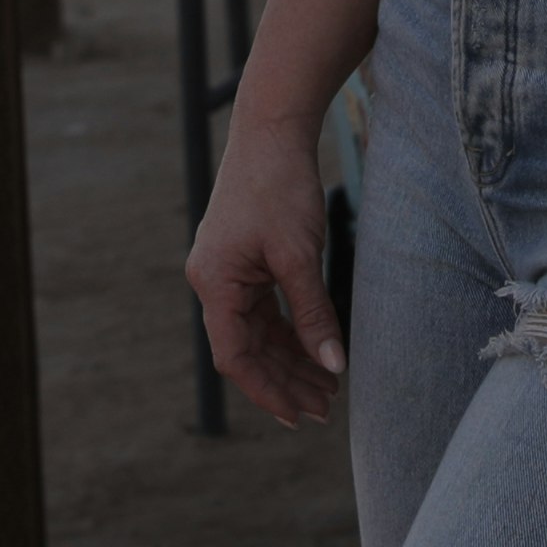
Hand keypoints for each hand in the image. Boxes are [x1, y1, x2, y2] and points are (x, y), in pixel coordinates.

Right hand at [187, 120, 345, 426]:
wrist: (272, 130)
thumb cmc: (279, 187)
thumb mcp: (300, 255)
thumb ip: (313, 313)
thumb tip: (333, 364)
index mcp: (215, 283)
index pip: (236, 356)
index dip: (268, 390)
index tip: (298, 415)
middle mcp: (214, 281)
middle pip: (248, 348)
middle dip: (286, 379)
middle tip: (326, 406)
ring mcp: (228, 271)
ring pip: (259, 331)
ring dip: (291, 358)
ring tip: (328, 385)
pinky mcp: (245, 260)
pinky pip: (264, 309)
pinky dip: (289, 331)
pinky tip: (315, 348)